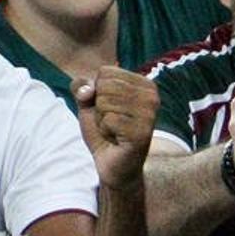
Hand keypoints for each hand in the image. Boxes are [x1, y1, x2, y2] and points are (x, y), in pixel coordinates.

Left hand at [75, 66, 157, 190]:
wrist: (112, 163)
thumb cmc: (104, 131)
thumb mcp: (88, 104)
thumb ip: (82, 87)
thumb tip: (87, 91)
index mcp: (145, 84)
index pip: (105, 72)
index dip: (97, 92)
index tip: (109, 109)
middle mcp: (152, 96)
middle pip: (104, 86)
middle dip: (98, 106)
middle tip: (111, 122)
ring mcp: (149, 114)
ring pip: (105, 102)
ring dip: (101, 120)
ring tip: (114, 131)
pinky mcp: (143, 132)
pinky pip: (108, 120)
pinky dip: (105, 131)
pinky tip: (116, 139)